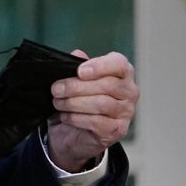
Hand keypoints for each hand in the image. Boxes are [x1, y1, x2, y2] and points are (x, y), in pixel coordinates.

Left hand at [47, 50, 137, 172]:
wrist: (73, 131)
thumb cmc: (79, 100)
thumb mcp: (74, 80)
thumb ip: (77, 65)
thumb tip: (78, 54)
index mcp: (122, 73)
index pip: (119, 64)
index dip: (100, 66)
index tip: (80, 71)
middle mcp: (129, 91)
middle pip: (107, 85)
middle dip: (77, 87)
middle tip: (56, 89)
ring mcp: (126, 111)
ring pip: (102, 104)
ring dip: (74, 103)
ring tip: (58, 102)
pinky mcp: (118, 130)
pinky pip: (97, 122)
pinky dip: (77, 118)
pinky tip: (66, 116)